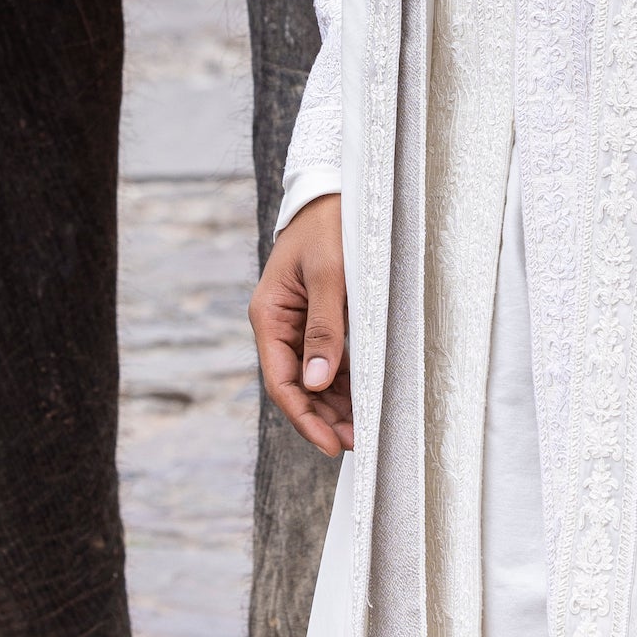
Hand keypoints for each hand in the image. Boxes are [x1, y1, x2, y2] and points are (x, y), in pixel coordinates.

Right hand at [252, 195, 352, 454]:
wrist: (336, 193)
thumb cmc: (331, 227)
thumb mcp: (330, 276)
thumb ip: (324, 329)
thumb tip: (315, 382)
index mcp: (270, 317)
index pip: (281, 381)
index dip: (305, 417)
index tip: (331, 444)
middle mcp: (281, 325)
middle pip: (297, 386)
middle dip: (323, 417)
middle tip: (357, 443)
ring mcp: (300, 324)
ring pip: (314, 377)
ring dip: (336, 405)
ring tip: (364, 430)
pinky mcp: (322, 319)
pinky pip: (330, 360)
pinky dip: (346, 382)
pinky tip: (365, 400)